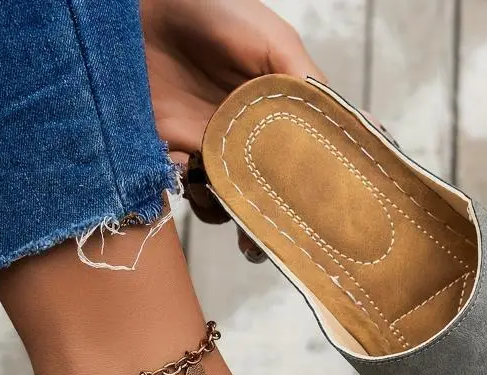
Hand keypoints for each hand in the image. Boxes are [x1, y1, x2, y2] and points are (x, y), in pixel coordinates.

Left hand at [141, 0, 324, 258]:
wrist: (140, 11)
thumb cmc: (215, 12)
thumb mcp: (273, 41)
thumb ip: (304, 81)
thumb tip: (346, 124)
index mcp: (282, 117)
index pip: (309, 162)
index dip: (322, 191)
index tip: (333, 216)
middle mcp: (252, 140)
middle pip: (273, 196)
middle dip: (277, 224)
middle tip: (280, 239)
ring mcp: (215, 151)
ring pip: (235, 204)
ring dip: (234, 213)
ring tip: (226, 195)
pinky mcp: (176, 155)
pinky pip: (192, 194)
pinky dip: (194, 195)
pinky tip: (188, 168)